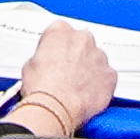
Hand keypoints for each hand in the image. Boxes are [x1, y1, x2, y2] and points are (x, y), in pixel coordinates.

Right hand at [8, 20, 116, 135]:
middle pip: (82, 43)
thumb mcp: (30, 65)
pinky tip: (87, 94)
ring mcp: (99, 56)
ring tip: (75, 87)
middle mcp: (83, 39)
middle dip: (76, 56)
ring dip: (89, 70)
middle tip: (65, 73)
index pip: (60, 32)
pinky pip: (107, 77)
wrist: (55, 107)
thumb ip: (43, 57)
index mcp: (60, 31)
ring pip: (96, 60)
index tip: (55, 57)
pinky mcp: (110, 75)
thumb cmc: (41, 88)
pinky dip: (100, 85)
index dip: (57, 47)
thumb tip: (45, 64)